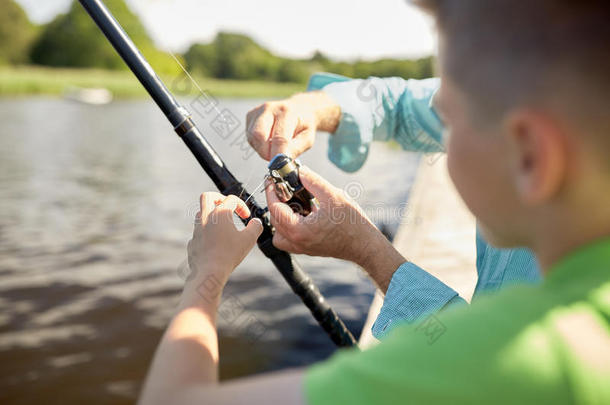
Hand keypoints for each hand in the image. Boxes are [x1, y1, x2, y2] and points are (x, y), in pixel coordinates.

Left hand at [186, 193, 262, 293]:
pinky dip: (207, 232)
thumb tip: (256, 222)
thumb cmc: (229, 255)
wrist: (209, 272)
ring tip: (223, 225)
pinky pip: (199, 231)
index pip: (231, 199)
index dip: (242, 205)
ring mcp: (196, 229)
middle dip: (218, 198)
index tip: (246, 217)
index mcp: (220, 213)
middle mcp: (205, 218)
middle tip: (227, 206)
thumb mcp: (249, 239)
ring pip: (201, 213)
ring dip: (212, 215)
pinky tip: (216, 242)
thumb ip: (256, 227)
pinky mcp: (193, 241)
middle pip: (207, 196)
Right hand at [246, 91, 340, 160]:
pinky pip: (250, 137)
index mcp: (287, 112)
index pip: (279, 138)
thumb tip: (282, 163)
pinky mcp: (250, 116)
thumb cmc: (303, 125)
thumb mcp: (307, 138)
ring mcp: (257, 111)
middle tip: (276, 158)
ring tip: (274, 147)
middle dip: (266, 153)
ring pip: (252, 138)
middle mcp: (269, 108)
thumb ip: (295, 150)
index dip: (278, 156)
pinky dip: (258, 144)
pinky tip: (268, 141)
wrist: (299, 109)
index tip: (281, 168)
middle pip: (258, 135)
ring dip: (262, 149)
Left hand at [265, 167, 404, 290]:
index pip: (274, 208)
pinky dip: (288, 226)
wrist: (365, 244)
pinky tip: (302, 214)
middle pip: (274, 219)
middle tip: (283, 187)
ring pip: (278, 232)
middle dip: (276, 201)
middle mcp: (296, 242)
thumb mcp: (333, 196)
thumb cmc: (352, 224)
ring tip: (293, 202)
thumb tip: (300, 171)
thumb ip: (313, 182)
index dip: (271, 191)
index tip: (272, 179)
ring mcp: (301, 247)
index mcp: (299, 230)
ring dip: (281, 216)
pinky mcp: (307, 248)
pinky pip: (288, 238)